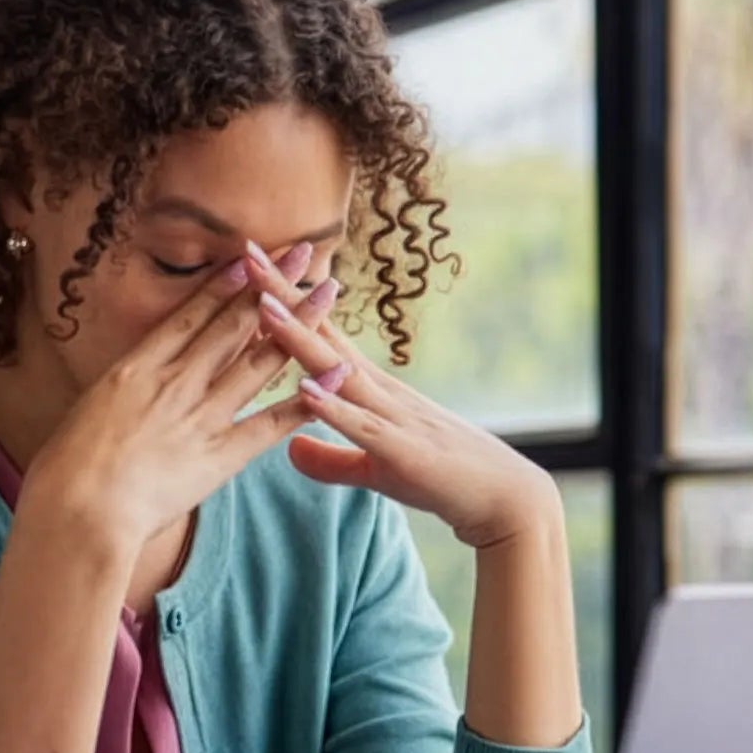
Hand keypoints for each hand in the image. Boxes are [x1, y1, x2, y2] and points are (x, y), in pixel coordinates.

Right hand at [22, 241, 335, 553]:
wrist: (78, 508)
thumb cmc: (64, 470)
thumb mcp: (85, 415)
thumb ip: (116, 396)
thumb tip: (124, 386)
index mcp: (137, 369)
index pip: (190, 317)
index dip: (224, 285)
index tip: (249, 257)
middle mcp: (175, 382)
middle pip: (233, 324)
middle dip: (270, 285)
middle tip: (302, 253)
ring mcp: (201, 416)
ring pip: (259, 360)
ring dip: (298, 324)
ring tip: (327, 294)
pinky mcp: (221, 456)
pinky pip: (271, 421)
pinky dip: (306, 397)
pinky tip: (334, 375)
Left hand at [243, 241, 559, 550]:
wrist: (502, 498)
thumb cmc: (441, 478)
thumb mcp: (375, 466)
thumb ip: (331, 457)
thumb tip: (290, 447)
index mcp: (368, 391)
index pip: (320, 336)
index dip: (285, 302)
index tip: (252, 267)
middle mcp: (377, 391)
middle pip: (322, 337)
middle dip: (284, 298)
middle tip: (249, 254)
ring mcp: (390, 416)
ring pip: (337, 371)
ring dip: (301, 341)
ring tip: (264, 309)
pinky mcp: (401, 451)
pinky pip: (361, 427)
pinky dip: (333, 409)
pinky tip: (306, 390)